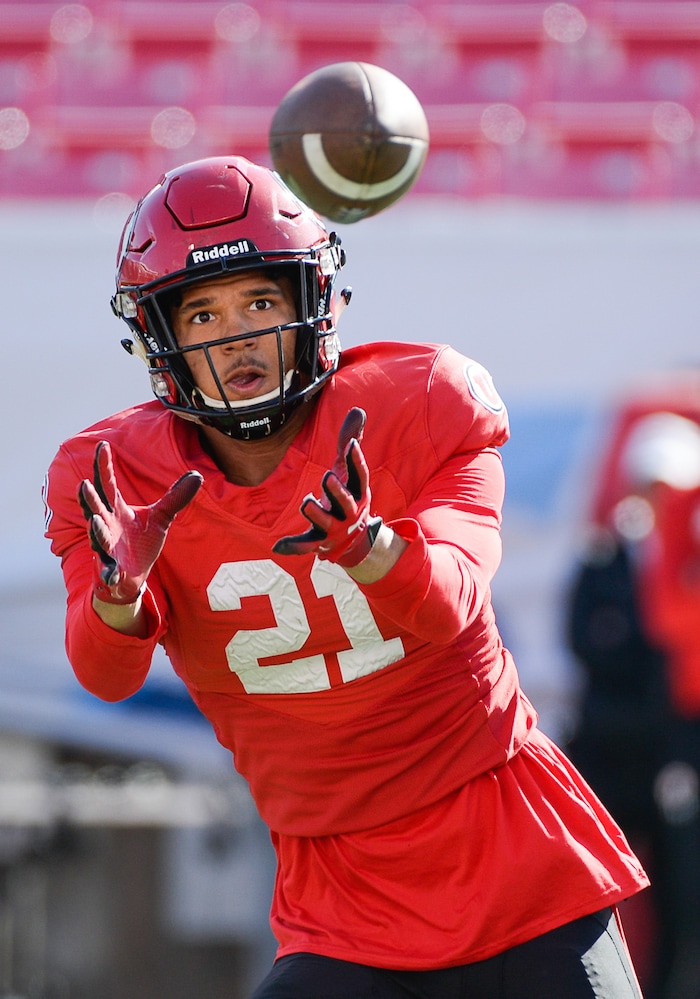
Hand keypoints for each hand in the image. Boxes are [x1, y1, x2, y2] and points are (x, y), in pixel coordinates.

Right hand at [78, 441, 202, 604]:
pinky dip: (108, 572)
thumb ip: (175, 498)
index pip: (107, 484)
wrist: (132, 577)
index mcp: (115, 510)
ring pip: (98, 537)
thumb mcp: (161, 518)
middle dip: (89, 497)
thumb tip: (197, 475)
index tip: (102, 445)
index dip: (104, 466)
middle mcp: (106, 526)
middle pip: (95, 508)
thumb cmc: (140, 543)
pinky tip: (111, 574)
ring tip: (95, 519)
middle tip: (83, 483)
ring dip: (95, 529)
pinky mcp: (110, 570)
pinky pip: (108, 571)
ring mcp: (106, 549)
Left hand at [273, 407, 381, 567]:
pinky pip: (305, 545)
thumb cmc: (349, 496)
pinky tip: (277, 546)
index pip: (360, 475)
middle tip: (327, 477)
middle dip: (337, 491)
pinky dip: (293, 546)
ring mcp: (334, 528)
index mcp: (358, 492)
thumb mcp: (349, 471)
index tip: (352, 445)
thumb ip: (351, 440)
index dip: (356, 460)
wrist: (355, 542)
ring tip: (306, 501)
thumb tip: (358, 410)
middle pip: (345, 502)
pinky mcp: (319, 542)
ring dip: (316, 512)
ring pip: (324, 521)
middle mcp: (349, 512)